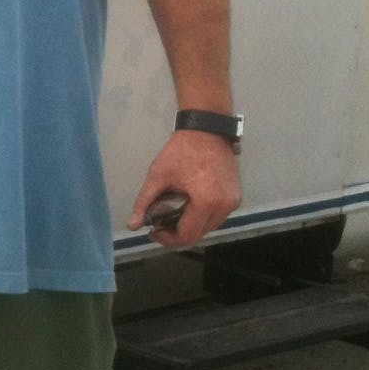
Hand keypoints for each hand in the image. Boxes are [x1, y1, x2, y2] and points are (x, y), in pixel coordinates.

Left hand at [128, 131, 240, 248]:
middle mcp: (223, 206)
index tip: (155, 232)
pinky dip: (203, 218)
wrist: (206, 130)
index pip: (187, 235)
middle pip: (198, 235)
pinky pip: (217, 217)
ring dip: (191, 227)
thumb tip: (132, 225)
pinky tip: (189, 210)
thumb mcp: (157, 176)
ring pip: (209, 228)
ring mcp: (232, 202)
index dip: (168, 239)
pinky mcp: (236, 197)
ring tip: (174, 217)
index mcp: (206, 202)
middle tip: (161, 226)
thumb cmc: (181, 151)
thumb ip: (144, 202)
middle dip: (178, 234)